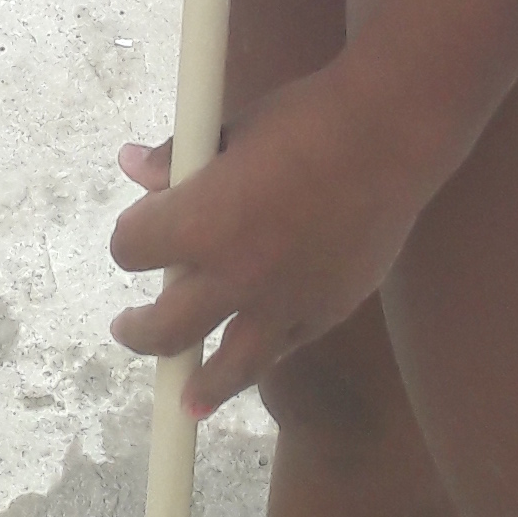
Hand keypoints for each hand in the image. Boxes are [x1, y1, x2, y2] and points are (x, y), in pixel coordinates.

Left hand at [108, 56, 430, 417]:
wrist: (388, 134)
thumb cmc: (305, 118)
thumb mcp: (230, 126)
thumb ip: (178, 156)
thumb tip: (132, 165)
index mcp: (200, 222)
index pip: (132, 249)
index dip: (129, 241)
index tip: (135, 236)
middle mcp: (234, 275)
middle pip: (164, 328)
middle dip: (139, 332)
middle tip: (129, 328)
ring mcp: (282, 304)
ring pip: (226, 368)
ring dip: (199, 383)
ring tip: (187, 398)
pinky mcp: (327, 312)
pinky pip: (284, 350)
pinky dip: (264, 355)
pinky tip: (254, 363)